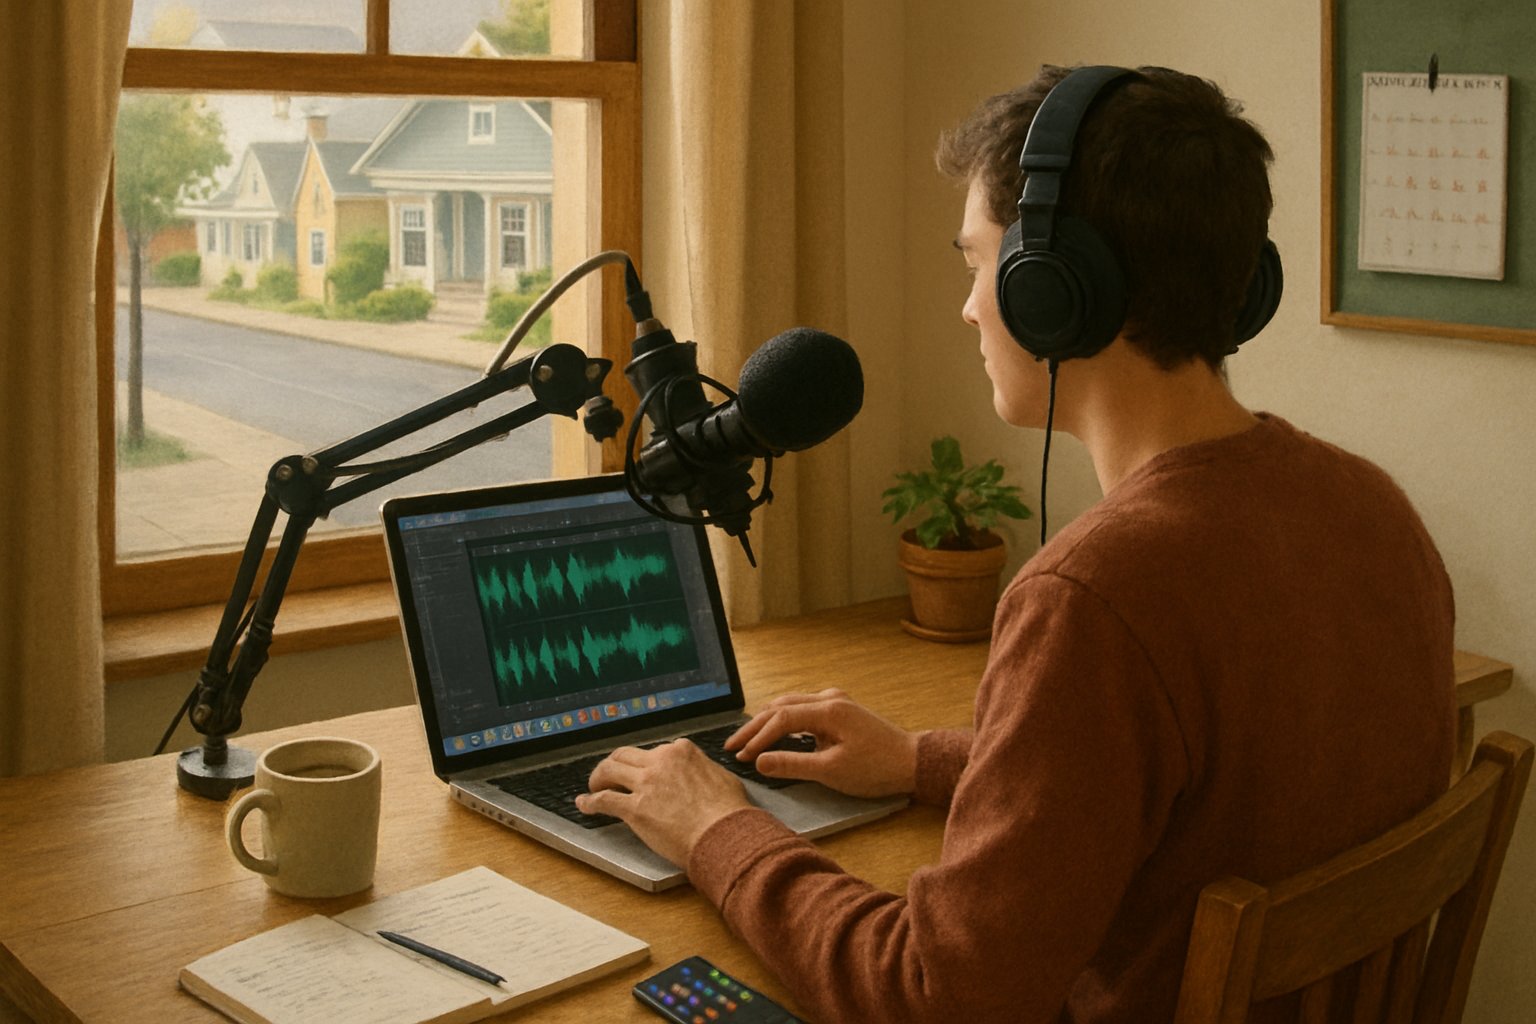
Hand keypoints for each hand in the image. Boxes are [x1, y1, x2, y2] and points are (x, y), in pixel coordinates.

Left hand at [575, 739, 752, 866]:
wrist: (724, 834)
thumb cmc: (729, 812)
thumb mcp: (722, 778)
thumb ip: (704, 771)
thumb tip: (702, 776)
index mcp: (682, 752)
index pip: (654, 750)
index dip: (645, 763)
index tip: (642, 772)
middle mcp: (661, 761)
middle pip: (625, 754)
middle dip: (614, 764)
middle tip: (609, 775)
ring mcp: (646, 784)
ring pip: (609, 770)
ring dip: (597, 778)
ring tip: (593, 787)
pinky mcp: (635, 808)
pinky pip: (604, 800)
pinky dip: (590, 801)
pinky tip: (584, 804)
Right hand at [726, 688, 919, 798]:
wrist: (913, 762)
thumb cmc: (877, 768)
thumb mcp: (831, 771)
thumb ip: (792, 764)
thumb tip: (759, 761)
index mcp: (828, 710)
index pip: (780, 719)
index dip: (757, 738)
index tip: (741, 756)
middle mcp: (830, 699)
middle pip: (780, 706)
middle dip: (754, 727)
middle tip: (732, 746)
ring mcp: (836, 702)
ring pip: (790, 705)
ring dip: (767, 722)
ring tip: (747, 740)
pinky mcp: (840, 710)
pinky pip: (803, 710)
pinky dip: (784, 722)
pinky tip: (775, 735)